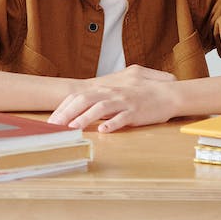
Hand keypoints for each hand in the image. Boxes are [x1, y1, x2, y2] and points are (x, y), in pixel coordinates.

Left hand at [49, 65, 178, 131]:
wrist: (168, 93)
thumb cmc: (142, 93)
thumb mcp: (118, 91)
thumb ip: (102, 98)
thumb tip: (84, 108)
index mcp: (105, 89)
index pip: (79, 96)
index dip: (64, 107)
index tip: (52, 119)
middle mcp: (112, 93)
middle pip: (85, 100)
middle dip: (67, 113)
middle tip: (54, 126)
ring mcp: (124, 101)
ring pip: (100, 108)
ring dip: (85, 118)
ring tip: (73, 128)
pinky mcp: (136, 111)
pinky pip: (123, 117)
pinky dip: (112, 123)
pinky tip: (104, 131)